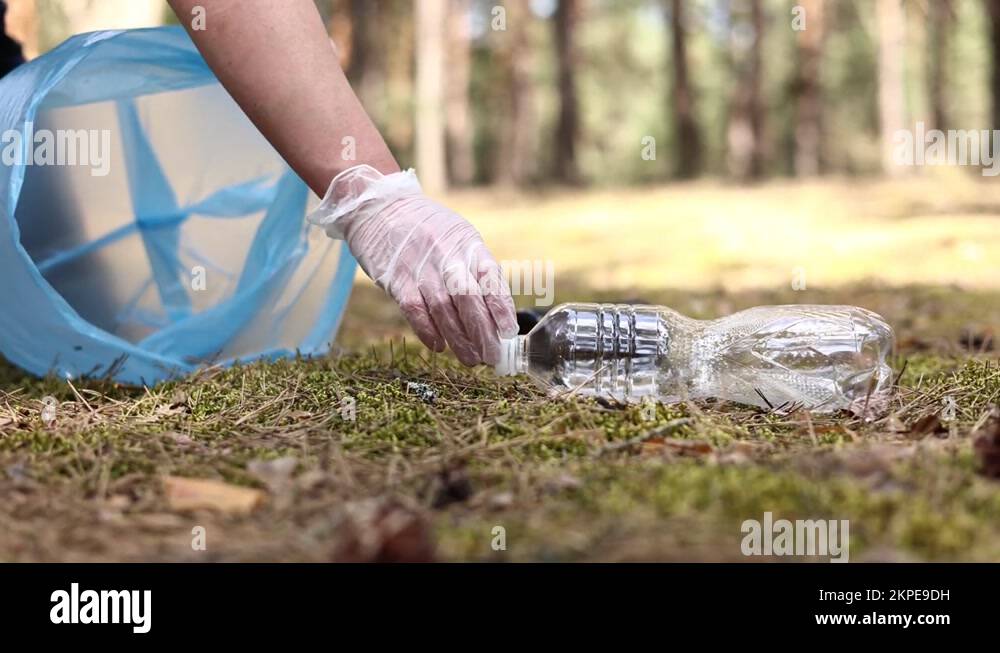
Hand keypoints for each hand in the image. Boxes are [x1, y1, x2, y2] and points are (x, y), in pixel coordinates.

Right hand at [308, 165, 517, 365]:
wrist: (379, 208)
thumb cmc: (426, 229)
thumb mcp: (457, 237)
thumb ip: (475, 269)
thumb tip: (496, 311)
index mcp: (467, 244)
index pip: (490, 278)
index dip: (501, 307)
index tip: (509, 332)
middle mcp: (446, 254)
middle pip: (468, 298)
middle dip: (482, 332)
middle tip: (491, 356)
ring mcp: (419, 267)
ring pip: (443, 309)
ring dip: (458, 338)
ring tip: (470, 359)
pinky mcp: (395, 278)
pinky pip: (414, 310)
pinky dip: (427, 331)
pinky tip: (438, 346)